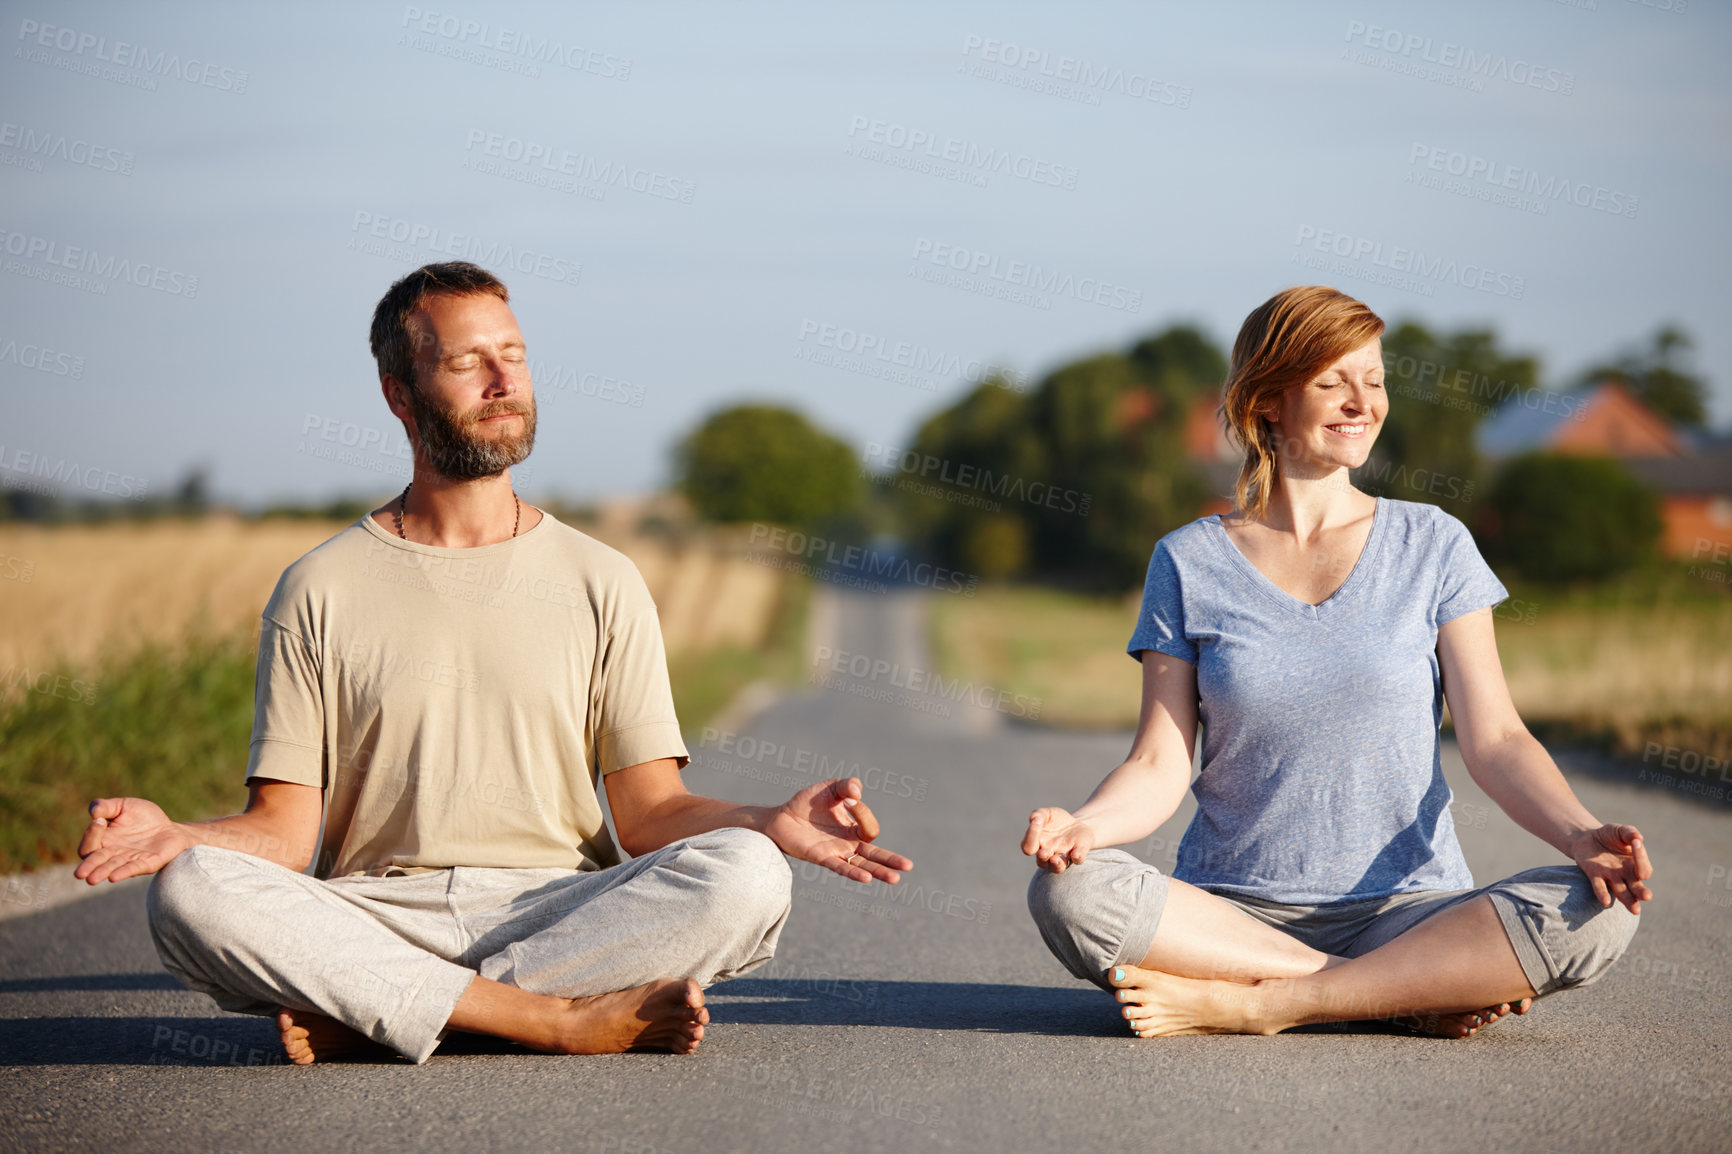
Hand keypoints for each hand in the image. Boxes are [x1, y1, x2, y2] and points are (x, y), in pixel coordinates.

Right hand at [74, 797, 191, 883]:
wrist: (171, 828)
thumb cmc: (145, 818)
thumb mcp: (125, 806)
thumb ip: (107, 806)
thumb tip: (93, 812)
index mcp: (105, 841)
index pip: (89, 845)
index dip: (91, 834)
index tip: (100, 821)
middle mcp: (114, 854)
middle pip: (96, 861)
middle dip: (88, 866)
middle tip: (79, 874)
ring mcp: (130, 860)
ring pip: (112, 868)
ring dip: (102, 873)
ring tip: (92, 879)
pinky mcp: (148, 863)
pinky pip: (134, 869)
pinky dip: (124, 872)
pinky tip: (114, 877)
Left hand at [763, 778, 910, 884]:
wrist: (780, 817)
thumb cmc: (807, 803)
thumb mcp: (830, 788)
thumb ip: (846, 786)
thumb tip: (857, 793)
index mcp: (854, 829)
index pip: (869, 827)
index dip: (863, 812)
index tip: (849, 799)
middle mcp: (848, 844)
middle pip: (875, 854)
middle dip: (892, 860)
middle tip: (908, 866)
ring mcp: (836, 852)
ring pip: (862, 865)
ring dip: (878, 872)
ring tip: (895, 879)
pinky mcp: (822, 858)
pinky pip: (841, 867)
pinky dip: (854, 873)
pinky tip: (866, 878)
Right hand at [1023, 807, 1094, 872]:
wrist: (1075, 824)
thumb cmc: (1056, 820)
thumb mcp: (1047, 813)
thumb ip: (1038, 814)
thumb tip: (1035, 819)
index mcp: (1037, 844)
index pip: (1028, 846)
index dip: (1030, 836)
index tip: (1037, 821)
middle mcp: (1049, 854)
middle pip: (1041, 862)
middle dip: (1042, 858)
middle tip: (1043, 853)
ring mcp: (1063, 856)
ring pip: (1058, 868)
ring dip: (1056, 865)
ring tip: (1055, 859)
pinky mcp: (1078, 853)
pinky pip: (1077, 860)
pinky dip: (1077, 858)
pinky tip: (1075, 854)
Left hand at [1568, 823, 1653, 913]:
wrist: (1586, 838)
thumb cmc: (1609, 835)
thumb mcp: (1620, 830)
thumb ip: (1630, 833)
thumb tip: (1638, 838)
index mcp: (1636, 865)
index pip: (1644, 868)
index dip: (1641, 857)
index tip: (1636, 843)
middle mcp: (1626, 875)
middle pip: (1637, 887)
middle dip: (1642, 892)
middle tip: (1647, 897)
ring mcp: (1611, 877)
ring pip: (1621, 892)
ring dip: (1627, 900)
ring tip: (1635, 910)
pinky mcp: (1594, 876)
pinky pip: (1599, 887)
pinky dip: (1603, 894)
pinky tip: (1605, 902)